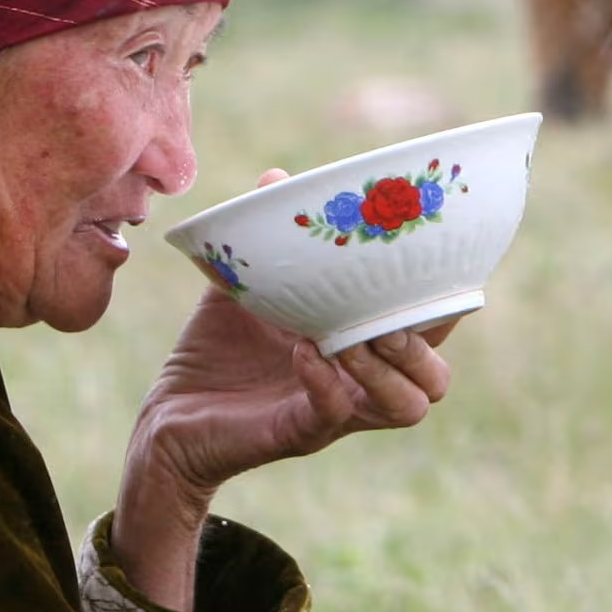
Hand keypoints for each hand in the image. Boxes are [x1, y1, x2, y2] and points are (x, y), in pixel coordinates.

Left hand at [117, 174, 456, 606]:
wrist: (168, 419)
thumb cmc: (217, 355)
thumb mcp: (247, 288)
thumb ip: (268, 241)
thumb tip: (276, 177)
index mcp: (362, 350)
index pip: (431, 333)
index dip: (443, 304)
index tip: (427, 264)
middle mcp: (360, 387)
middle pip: (436, 380)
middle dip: (425, 346)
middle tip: (389, 314)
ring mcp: (334, 416)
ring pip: (406, 407)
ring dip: (387, 368)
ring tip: (348, 337)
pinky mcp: (298, 435)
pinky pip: (333, 415)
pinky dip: (327, 382)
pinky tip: (305, 352)